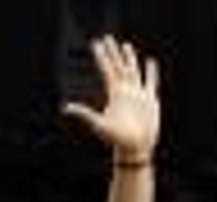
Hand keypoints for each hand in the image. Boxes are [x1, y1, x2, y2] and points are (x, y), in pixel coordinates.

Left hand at [64, 36, 160, 163]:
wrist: (135, 148)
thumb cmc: (116, 139)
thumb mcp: (99, 124)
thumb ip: (84, 114)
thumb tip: (65, 108)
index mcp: (114, 94)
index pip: (107, 70)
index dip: (101, 57)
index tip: (96, 44)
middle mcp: (125, 92)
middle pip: (118, 66)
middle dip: (113, 52)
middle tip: (108, 38)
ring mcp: (137, 95)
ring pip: (133, 71)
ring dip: (129, 58)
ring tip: (126, 46)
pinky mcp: (149, 100)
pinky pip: (151, 82)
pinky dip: (151, 72)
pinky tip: (149, 62)